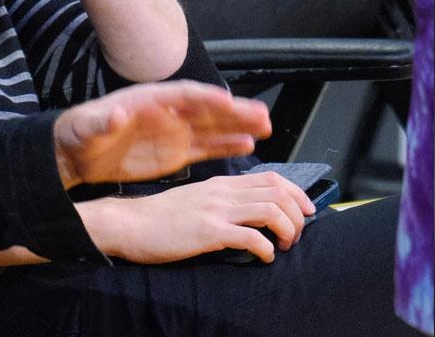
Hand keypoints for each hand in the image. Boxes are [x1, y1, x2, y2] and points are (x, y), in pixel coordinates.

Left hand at [52, 81, 269, 187]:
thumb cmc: (78, 134)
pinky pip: (206, 146)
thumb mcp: (85, 128)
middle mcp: (166, 112)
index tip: (227, 100)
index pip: (180, 95)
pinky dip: (227, 145)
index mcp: (147, 100)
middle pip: (205, 108)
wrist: (76, 154)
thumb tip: (117, 112)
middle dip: (233, 110)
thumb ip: (102, 121)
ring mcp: (173, 131)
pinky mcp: (175, 151)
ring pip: (212, 126)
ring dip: (238, 125)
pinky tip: (249, 145)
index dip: (203, 97)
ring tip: (266, 125)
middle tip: (262, 114)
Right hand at [76, 172, 316, 263]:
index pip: (272, 177)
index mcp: (220, 183)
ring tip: (284, 246)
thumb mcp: (195, 199)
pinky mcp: (208, 231)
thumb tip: (248, 214)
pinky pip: (251, 238)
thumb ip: (221, 201)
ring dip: (288, 230)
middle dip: (298, 214)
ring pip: (271, 211)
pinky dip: (266, 249)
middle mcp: (222, 191)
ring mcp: (215, 209)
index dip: (297, 193)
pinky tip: (264, 257)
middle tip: (296, 234)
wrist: (128, 223)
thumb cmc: (159, 217)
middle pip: (278, 191)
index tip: (306, 211)